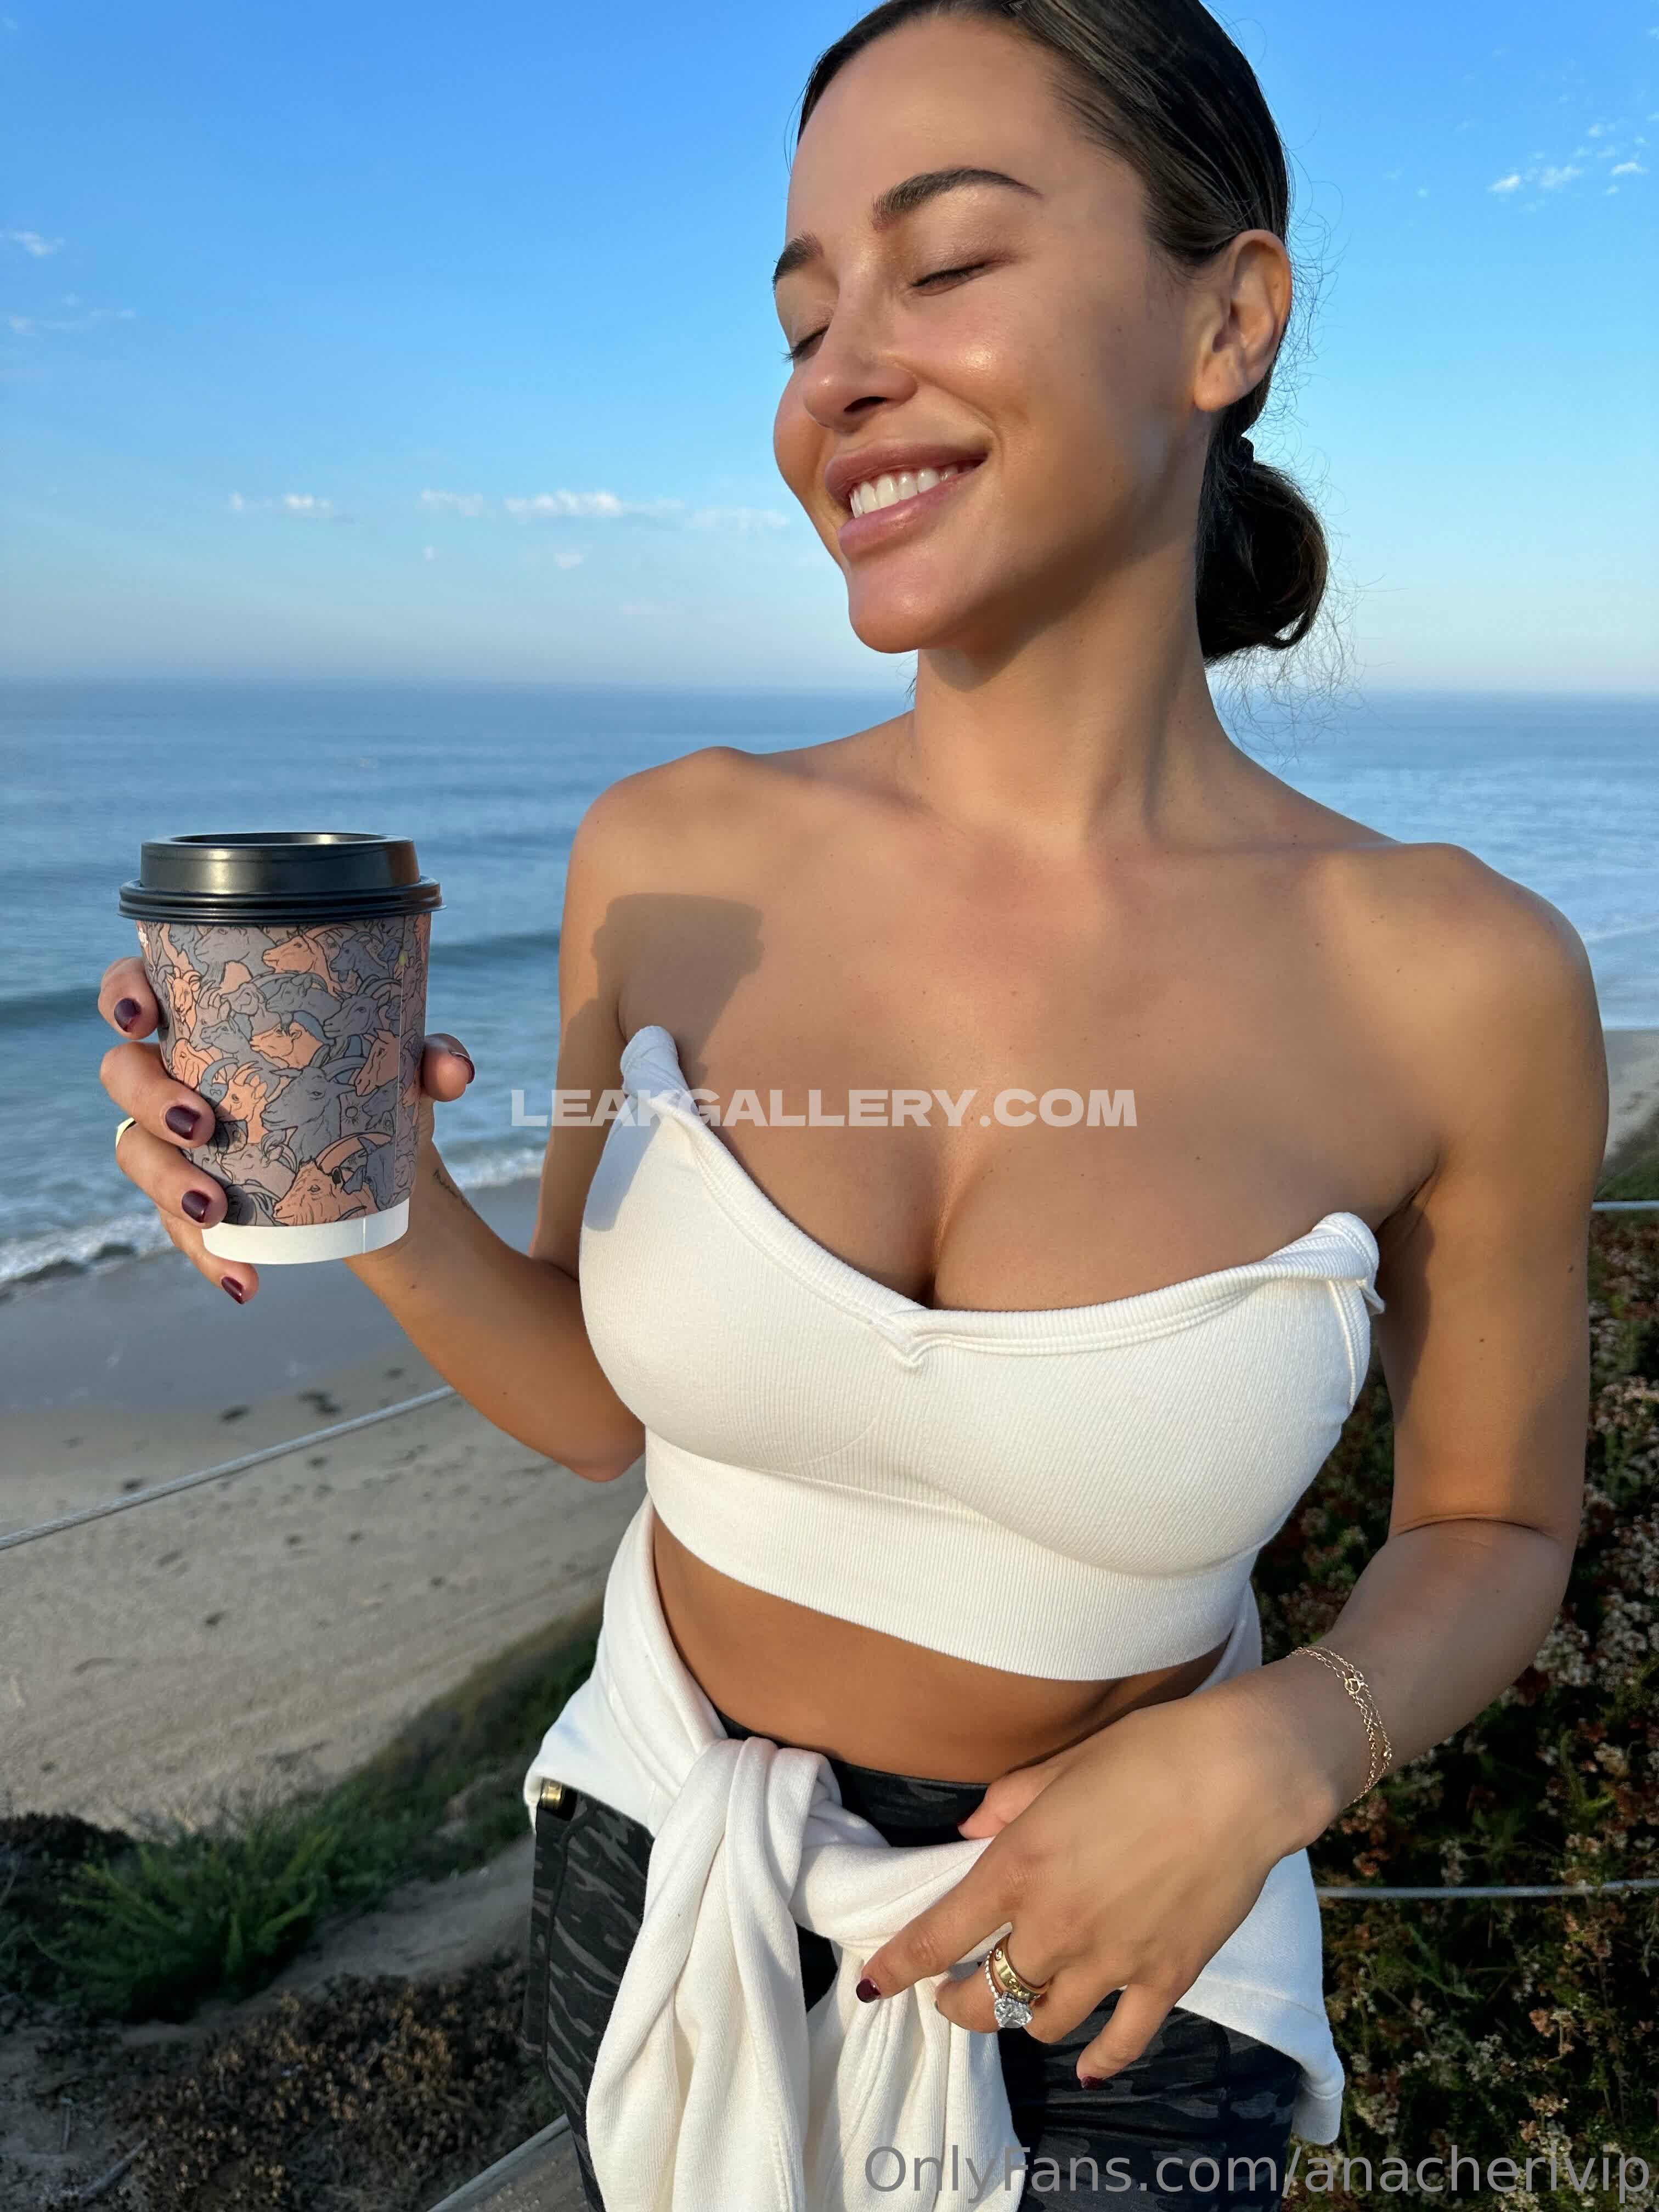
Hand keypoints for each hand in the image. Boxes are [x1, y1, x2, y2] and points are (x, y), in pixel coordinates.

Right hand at [97, 952, 474, 1303]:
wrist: (386, 1175)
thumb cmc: (373, 1095)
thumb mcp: (405, 1074)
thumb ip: (432, 1060)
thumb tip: (454, 1071)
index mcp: (213, 1023)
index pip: (143, 989)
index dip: (124, 993)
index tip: (140, 1016)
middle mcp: (179, 1076)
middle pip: (123, 1074)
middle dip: (149, 1100)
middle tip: (202, 1125)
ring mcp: (176, 1142)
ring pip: (135, 1153)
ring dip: (167, 1184)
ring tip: (216, 1211)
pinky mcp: (192, 1200)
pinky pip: (178, 1229)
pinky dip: (209, 1256)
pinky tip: (244, 1281)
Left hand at [852, 1686, 1303, 2085]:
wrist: (1240, 1776)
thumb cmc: (1148, 1753)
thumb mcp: (1061, 1764)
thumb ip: (1006, 1802)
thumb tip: (968, 1833)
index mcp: (1018, 1866)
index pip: (939, 1936)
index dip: (899, 1968)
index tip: (874, 1985)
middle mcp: (1055, 1926)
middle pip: (987, 1995)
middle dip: (959, 2003)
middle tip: (954, 1995)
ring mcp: (1112, 1961)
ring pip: (1045, 2023)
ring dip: (1024, 2020)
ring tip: (1024, 2004)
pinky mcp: (1165, 1979)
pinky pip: (1122, 2042)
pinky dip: (1100, 2060)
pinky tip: (1088, 2065)